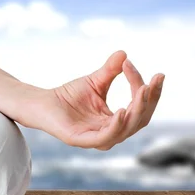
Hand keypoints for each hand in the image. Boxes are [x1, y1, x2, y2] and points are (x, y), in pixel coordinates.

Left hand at [23, 51, 163, 149]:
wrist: (42, 103)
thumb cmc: (68, 95)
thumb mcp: (95, 81)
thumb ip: (111, 70)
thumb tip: (124, 53)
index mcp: (117, 122)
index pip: (141, 107)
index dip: (149, 91)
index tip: (151, 72)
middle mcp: (112, 133)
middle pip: (140, 120)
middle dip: (149, 101)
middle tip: (152, 82)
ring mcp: (98, 139)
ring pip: (127, 129)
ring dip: (137, 110)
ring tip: (143, 91)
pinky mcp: (83, 140)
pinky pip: (106, 136)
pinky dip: (117, 125)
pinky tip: (123, 110)